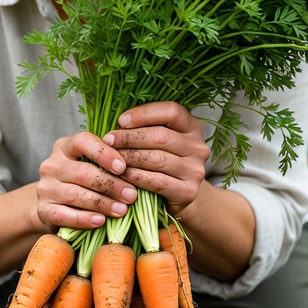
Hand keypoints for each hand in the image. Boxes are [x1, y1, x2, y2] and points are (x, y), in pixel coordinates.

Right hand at [35, 130, 138, 231]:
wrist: (52, 205)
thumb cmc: (80, 182)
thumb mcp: (90, 165)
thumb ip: (106, 163)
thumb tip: (136, 169)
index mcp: (64, 147)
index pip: (82, 141)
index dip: (104, 153)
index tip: (123, 167)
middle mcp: (51, 165)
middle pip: (82, 172)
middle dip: (110, 185)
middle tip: (131, 195)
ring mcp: (45, 188)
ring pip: (74, 194)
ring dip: (101, 203)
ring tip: (122, 210)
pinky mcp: (43, 210)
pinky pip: (65, 215)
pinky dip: (84, 219)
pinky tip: (101, 221)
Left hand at [103, 101, 210, 216]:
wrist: (181, 195)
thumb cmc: (164, 161)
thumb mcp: (161, 140)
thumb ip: (147, 128)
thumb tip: (118, 121)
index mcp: (193, 127)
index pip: (172, 111)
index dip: (145, 114)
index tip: (121, 120)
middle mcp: (198, 147)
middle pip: (161, 136)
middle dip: (130, 137)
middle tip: (108, 140)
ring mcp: (195, 170)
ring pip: (157, 159)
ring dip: (130, 157)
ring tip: (111, 158)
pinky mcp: (188, 191)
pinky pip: (157, 182)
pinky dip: (137, 176)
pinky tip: (122, 174)